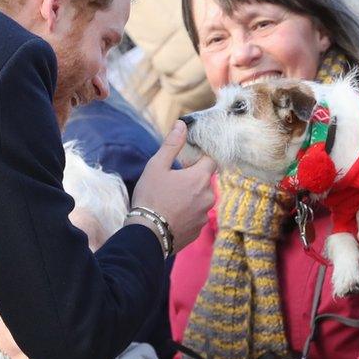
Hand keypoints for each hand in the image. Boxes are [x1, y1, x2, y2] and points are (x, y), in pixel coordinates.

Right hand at [131, 121, 216, 251]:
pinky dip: (187, 213)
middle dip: (193, 178)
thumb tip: (182, 124)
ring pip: (202, 199)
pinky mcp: (198, 231)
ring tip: (170, 200)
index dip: (199, 159)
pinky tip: (171, 214)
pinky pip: (196, 215)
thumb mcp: (157, 166)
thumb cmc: (151, 197)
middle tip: (172, 182)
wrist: (147, 235)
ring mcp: (204, 215)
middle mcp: (208, 196)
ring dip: (191, 196)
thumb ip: (172, 145)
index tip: (184, 162)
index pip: (211, 160)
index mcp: (200, 178)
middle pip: (206, 180)